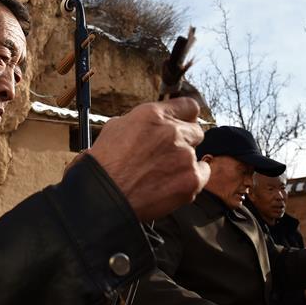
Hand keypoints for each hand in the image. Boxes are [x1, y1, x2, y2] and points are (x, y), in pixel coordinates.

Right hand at [88, 97, 209, 220]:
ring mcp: (184, 156)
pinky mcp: (191, 179)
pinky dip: (191, 179)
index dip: (185, 117)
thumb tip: (154, 124)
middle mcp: (172, 131)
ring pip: (196, 154)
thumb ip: (142, 122)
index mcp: (153, 115)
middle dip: (184, 141)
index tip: (183, 125)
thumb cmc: (103, 165)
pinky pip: (203, 174)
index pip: (188, 107)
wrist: (102, 197)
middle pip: (195, 131)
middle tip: (167, 155)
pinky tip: (173, 184)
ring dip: (183, 162)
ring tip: (162, 175)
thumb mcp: (116, 128)